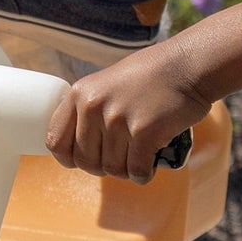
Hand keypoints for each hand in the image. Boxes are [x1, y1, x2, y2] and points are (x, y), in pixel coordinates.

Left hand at [45, 46, 209, 184]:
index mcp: (79, 95)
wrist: (186, 66)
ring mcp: (118, 120)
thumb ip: (88, 111)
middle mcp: (93, 107)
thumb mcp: (105, 84)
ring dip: (127, 170)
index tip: (83, 159)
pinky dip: (144, 174)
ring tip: (139, 156)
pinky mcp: (144, 133)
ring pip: (113, 169)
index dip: (69, 158)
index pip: (55, 142)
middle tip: (121, 158)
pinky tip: (151, 164)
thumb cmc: (149, 76)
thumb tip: (77, 149)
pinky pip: (137, 171)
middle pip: (85, 162)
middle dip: (103, 167)